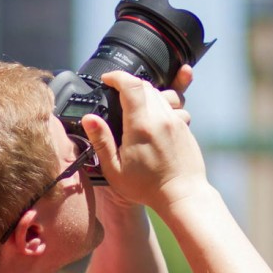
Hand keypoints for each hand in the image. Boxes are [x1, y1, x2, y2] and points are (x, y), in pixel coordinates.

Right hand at [82, 68, 206, 209]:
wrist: (183, 196)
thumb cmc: (147, 188)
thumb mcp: (115, 170)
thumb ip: (101, 141)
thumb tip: (89, 118)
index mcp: (140, 126)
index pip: (131, 85)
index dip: (117, 76)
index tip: (107, 79)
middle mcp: (160, 118)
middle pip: (146, 85)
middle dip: (129, 84)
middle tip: (116, 93)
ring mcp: (175, 121)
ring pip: (160, 93)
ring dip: (144, 93)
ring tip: (133, 105)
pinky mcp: (184, 127)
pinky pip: (172, 105)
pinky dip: (159, 104)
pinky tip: (152, 119)